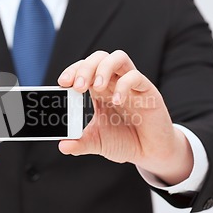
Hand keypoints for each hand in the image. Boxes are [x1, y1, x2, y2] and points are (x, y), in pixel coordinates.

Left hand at [58, 50, 192, 184]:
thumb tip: (63, 146)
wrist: (150, 153)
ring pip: (118, 58)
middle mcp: (115, 83)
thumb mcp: (98, 143)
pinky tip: (117, 101)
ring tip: (96, 87)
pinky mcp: (148, 92)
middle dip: (85, 68)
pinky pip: (136, 77)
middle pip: (99, 58)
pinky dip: (124, 85)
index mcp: (99, 91)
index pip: (84, 69)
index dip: (73, 71)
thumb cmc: (125, 141)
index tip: (62, 83)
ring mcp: (131, 86)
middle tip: (78, 86)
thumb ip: (80, 143)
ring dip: (103, 69)